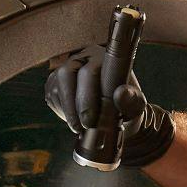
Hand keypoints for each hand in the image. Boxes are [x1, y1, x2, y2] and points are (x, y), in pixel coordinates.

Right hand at [44, 42, 174, 168]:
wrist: (117, 113)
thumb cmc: (127, 106)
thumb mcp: (135, 106)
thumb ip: (131, 100)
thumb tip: (121, 94)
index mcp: (103, 58)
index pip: (89, 72)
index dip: (86, 97)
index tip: (89, 121)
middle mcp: (83, 58)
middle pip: (67, 75)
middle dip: (72, 105)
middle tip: (81, 127)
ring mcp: (67, 68)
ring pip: (56, 86)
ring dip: (66, 110)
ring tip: (79, 127)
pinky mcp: (56, 81)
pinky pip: (51, 95)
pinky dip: (61, 110)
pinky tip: (74, 119)